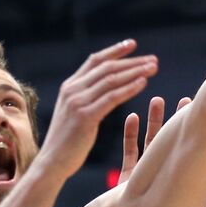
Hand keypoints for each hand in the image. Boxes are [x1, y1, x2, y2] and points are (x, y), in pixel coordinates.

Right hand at [38, 40, 157, 180]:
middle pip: (106, 68)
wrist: (52, 162)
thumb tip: (102, 90)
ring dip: (135, 72)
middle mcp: (72, 90)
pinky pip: (112, 98)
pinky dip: (129, 88)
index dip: (114, 51)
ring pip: (111, 80)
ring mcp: (77, 102)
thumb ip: (85, 98)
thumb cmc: (66, 142)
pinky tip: (144, 83)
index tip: (132, 44)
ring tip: (153, 68)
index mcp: (69, 87)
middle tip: (153, 60)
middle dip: (132, 62)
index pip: (94, 61)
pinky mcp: (85, 116)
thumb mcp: (73, 113)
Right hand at [120, 96, 205, 206]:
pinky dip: (130, 134)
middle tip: (183, 99)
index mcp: (180, 178)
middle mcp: (164, 175)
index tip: (199, 109)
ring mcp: (145, 176)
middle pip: (173, 141)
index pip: (192, 149)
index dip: (197, 130)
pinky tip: (132, 116)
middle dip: (176, 120)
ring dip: (154, 121)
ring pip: (151, 142)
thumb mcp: (195, 204)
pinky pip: (130, 153)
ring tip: (157, 99)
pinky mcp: (128, 180)